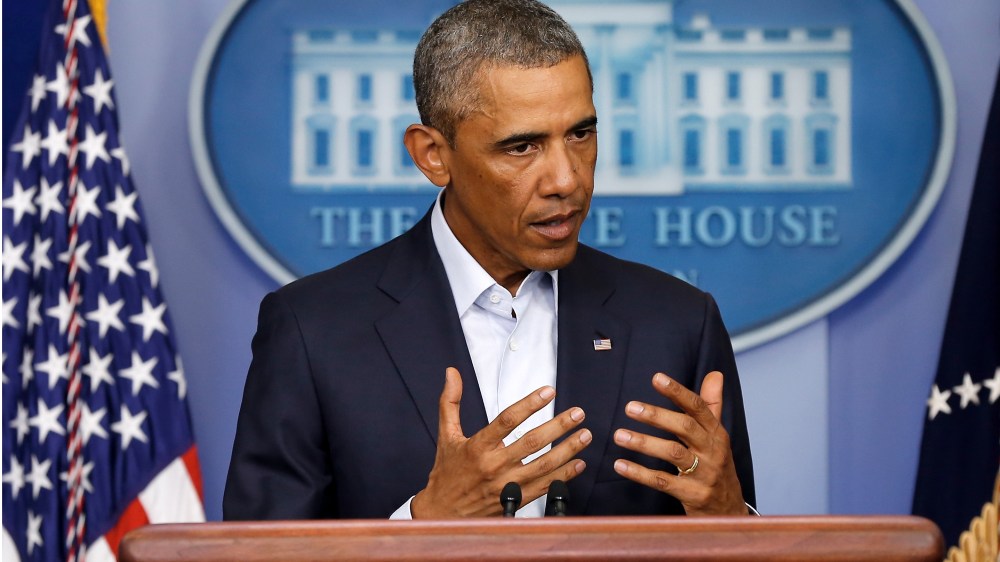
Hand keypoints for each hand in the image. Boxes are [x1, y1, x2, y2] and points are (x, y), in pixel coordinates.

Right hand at [411, 367, 590, 517]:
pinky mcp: (515, 500)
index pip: (507, 420)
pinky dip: (564, 476)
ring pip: (543, 465)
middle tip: (577, 414)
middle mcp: (494, 465)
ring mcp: (506, 485)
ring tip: (584, 435)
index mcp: (478, 446)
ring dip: (568, 450)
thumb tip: (452, 373)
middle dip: (558, 426)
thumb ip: (450, 401)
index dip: (529, 404)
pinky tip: (578, 463)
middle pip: (532, 442)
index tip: (548, 392)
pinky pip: (545, 487)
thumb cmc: (447, 472)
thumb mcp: (446, 434)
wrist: (444, 512)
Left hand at [612, 371, 746, 514]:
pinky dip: (640, 473)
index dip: (678, 392)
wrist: (728, 511)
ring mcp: (704, 474)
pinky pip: (663, 482)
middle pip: (685, 428)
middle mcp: (713, 451)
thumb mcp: (718, 436)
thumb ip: (712, 405)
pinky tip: (620, 465)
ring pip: (673, 454)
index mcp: (717, 433)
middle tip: (630, 407)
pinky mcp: (692, 495)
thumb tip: (715, 374)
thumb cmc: (717, 466)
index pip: (698, 407)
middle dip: (657, 416)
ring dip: (644, 443)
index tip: (656, 378)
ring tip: (619, 435)